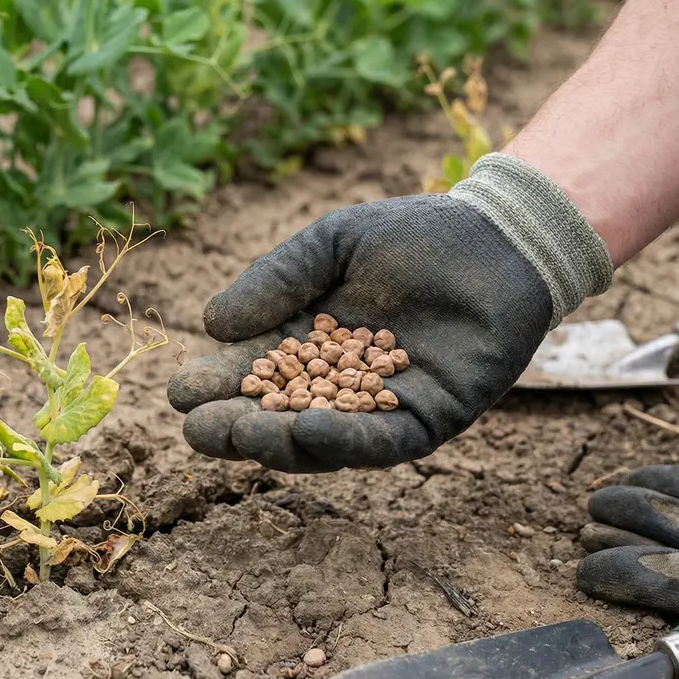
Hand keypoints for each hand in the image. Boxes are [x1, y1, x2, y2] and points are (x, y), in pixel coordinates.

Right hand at [166, 154, 612, 471]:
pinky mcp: (426, 420)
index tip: (180, 392)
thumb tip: (211, 325)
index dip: (215, 386)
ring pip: (320, 440)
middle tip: (197, 430)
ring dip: (277, 442)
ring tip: (240, 435)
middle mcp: (337, 385)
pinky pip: (381, 442)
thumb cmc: (411, 236)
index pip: (251, 374)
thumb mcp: (329, 245)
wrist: (497, 238)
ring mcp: (379, 407)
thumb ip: (276, 279)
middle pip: (276, 417)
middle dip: (235, 427)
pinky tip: (308, 430)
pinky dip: (344, 442)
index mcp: (306, 343)